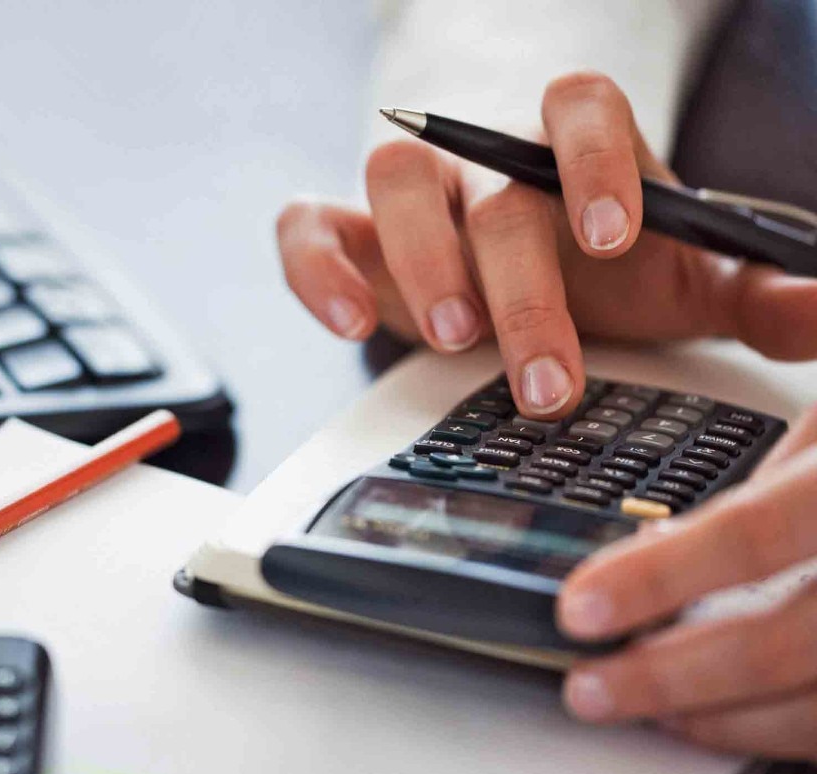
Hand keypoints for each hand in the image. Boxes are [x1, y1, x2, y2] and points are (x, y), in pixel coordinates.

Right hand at [276, 71, 816, 418]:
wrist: (516, 246)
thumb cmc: (605, 260)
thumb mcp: (687, 273)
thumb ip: (755, 288)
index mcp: (575, 150)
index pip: (579, 105)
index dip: (590, 159)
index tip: (614, 234)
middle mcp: (487, 159)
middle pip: (494, 186)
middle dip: (521, 286)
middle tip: (547, 378)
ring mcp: (412, 192)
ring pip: (394, 179)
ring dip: (420, 259)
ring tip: (454, 340)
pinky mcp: (345, 230)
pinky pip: (306, 226)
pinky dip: (316, 268)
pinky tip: (352, 321)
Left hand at [557, 405, 816, 759]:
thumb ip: (789, 460)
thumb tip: (678, 533)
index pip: (758, 531)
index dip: (663, 577)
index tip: (581, 609)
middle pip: (795, 644)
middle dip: (675, 677)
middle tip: (593, 688)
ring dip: (733, 722)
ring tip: (655, 710)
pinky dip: (795, 731)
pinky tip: (740, 721)